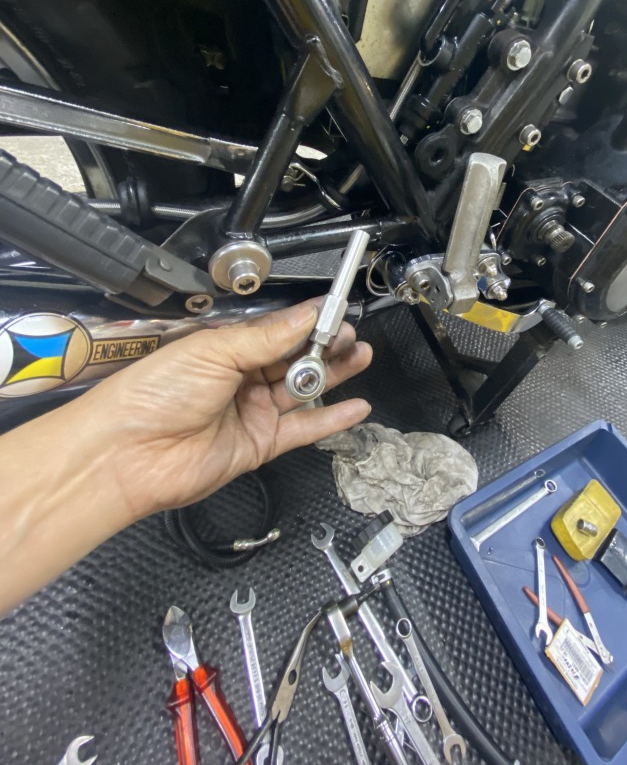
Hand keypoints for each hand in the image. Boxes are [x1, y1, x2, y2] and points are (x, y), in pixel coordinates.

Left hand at [72, 300, 371, 519]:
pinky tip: (354, 406)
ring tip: (361, 356)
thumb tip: (306, 315)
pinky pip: (303, 429)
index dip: (309, 321)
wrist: (127, 454)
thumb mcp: (214, 351)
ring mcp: (250, 411)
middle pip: (295, 357)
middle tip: (351, 334)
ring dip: (334, 374)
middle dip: (326, 344)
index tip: (336, 311)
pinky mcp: (258, 444)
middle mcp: (239, 377)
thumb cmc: (151, 396)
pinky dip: (331, 419)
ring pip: (303, 389)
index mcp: (225, 347)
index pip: (278, 329)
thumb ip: (267, 337)